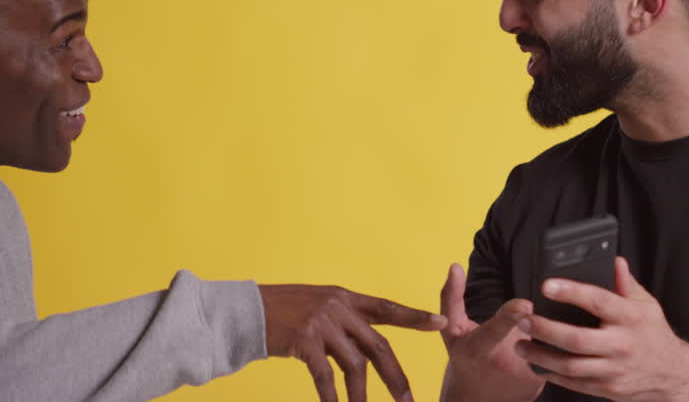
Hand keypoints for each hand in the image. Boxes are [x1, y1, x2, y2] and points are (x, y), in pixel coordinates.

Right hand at [260, 284, 445, 401]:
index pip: (387, 308)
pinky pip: (324, 375)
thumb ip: (343, 319)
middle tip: (407, 400)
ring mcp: (322, 323)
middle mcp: (338, 308)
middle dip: (395, 376)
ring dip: (361, 395)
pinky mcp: (304, 340)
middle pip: (377, 345)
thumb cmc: (283, 312)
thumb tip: (364, 343)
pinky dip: (331, 396)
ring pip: (353, 364)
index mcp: (346, 298)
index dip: (414, 316)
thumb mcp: (319, 306)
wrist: (247, 310)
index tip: (440, 323)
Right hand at [439, 263, 543, 401]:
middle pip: (528, 329)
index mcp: (478, 347)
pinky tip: (537, 347)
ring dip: (539, 330)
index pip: (496, 330)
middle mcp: (503, 363)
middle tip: (524, 316)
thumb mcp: (452, 329)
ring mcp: (524, 375)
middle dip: (531, 318)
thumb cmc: (464, 358)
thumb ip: (452, 297)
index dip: (511, 315)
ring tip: (525, 335)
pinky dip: (548, 344)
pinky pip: (552, 352)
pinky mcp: (540, 381)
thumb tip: (455, 266)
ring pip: (543, 339)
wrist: (477, 399)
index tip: (525, 304)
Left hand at [515, 257, 688, 401]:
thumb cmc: (653, 334)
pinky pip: (574, 383)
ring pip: (570, 365)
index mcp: (630, 317)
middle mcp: (621, 345)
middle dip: (545, 329)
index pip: (598, 301)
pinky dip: (552, 375)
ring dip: (541, 356)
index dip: (571, 292)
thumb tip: (613, 259)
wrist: (672, 375)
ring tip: (521, 345)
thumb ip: (625, 283)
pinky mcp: (607, 389)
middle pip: (576, 339)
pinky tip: (537, 365)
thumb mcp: (646, 304)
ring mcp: (614, 370)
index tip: (546, 285)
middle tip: (525, 320)